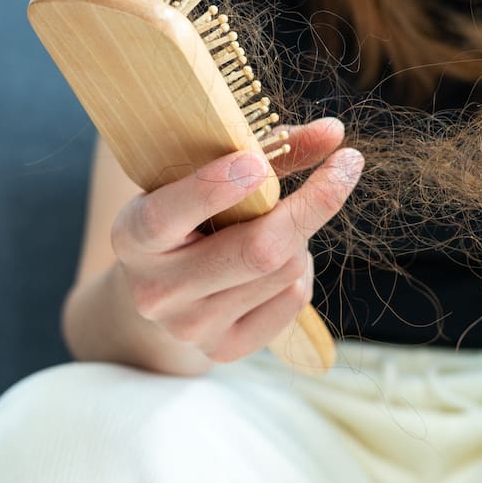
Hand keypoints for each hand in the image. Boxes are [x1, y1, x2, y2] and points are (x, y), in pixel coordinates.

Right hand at [111, 117, 360, 363]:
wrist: (160, 286)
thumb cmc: (189, 213)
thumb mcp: (207, 174)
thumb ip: (267, 150)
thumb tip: (334, 132)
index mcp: (134, 237)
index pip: (166, 217)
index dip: (212, 189)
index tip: (258, 162)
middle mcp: (156, 290)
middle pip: (255, 251)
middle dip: (310, 204)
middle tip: (347, 163)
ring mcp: (190, 328)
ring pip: (284, 270)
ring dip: (300, 236)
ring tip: (278, 225)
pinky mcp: (225, 349)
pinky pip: (293, 299)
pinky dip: (300, 269)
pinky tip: (276, 262)